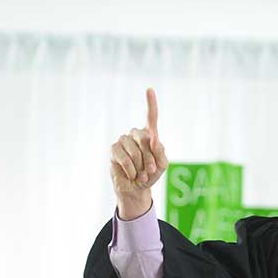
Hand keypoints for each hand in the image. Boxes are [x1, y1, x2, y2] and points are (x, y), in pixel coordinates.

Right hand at [109, 88, 167, 219]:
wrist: (136, 188)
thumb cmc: (150, 174)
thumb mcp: (162, 165)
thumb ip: (161, 153)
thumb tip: (154, 140)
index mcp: (149, 135)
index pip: (150, 117)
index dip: (151, 104)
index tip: (150, 89)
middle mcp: (135, 134)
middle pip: (145, 138)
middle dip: (151, 158)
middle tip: (151, 170)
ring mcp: (123, 140)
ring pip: (134, 150)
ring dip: (141, 166)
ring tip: (141, 174)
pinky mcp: (114, 150)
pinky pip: (125, 158)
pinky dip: (132, 170)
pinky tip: (132, 174)